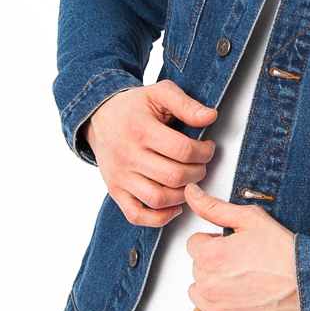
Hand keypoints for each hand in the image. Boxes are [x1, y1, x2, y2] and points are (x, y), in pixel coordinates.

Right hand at [83, 81, 216, 227]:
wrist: (100, 118)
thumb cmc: (133, 107)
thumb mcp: (159, 93)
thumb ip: (186, 104)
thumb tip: (209, 117)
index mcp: (139, 129)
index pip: (182, 150)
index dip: (204, 151)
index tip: (206, 147)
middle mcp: (127, 155)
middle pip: (174, 176)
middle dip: (197, 172)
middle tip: (199, 163)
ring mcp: (120, 176)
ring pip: (158, 199)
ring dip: (183, 195)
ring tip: (188, 181)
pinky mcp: (115, 191)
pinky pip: (137, 215)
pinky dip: (159, 217)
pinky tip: (173, 205)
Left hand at [184, 185, 301, 310]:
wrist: (309, 284)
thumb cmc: (284, 252)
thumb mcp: (250, 219)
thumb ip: (213, 207)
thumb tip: (191, 194)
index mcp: (211, 255)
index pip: (194, 244)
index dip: (214, 242)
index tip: (232, 246)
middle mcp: (209, 284)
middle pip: (196, 268)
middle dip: (213, 263)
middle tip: (240, 263)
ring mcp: (216, 310)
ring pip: (196, 293)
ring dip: (210, 287)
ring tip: (237, 282)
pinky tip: (223, 304)